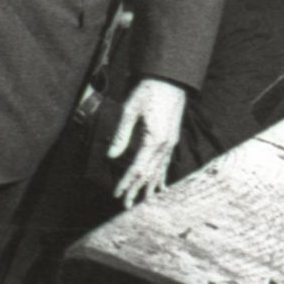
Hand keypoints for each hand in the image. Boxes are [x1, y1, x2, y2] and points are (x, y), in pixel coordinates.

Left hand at [100, 77, 188, 210]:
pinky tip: (159, 186)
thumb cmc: (148, 90)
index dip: (126, 182)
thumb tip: (111, 155)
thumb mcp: (130, 110)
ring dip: (149, 186)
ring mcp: (170, 143)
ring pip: (159, 170)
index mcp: (154, 139)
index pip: (137, 168)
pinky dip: (161, 176)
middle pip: (148, 173)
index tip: (117, 194)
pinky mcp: (172, 139)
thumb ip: (121, 135)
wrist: (170, 78)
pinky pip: (166, 162)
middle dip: (137, 189)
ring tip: (142, 201)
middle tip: (126, 205)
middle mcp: (165, 145)